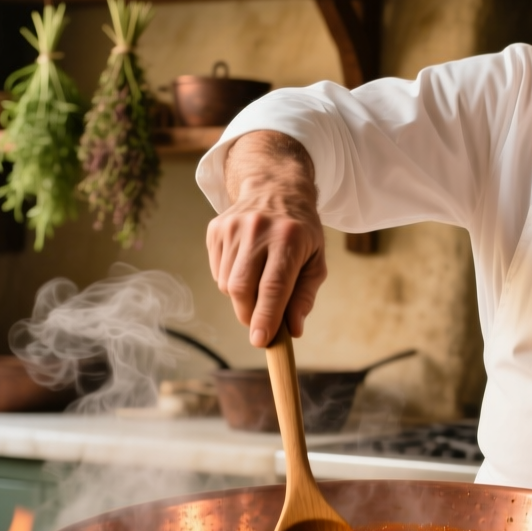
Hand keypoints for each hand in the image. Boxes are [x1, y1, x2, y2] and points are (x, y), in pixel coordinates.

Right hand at [207, 132, 326, 346]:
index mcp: (288, 238)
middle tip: (260, 324)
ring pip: (227, 284)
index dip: (265, 318)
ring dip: (241, 299)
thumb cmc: (301, 232)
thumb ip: (305, 296)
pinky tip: (247, 267)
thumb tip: (294, 330)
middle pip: (243, 288)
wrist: (275, 189)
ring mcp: (232, 227)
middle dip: (249, 315)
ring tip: (259, 285)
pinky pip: (217, 272)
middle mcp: (257, 230)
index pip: (273, 287)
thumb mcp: (316, 261)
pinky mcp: (215, 229)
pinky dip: (230, 282)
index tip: (260, 341)